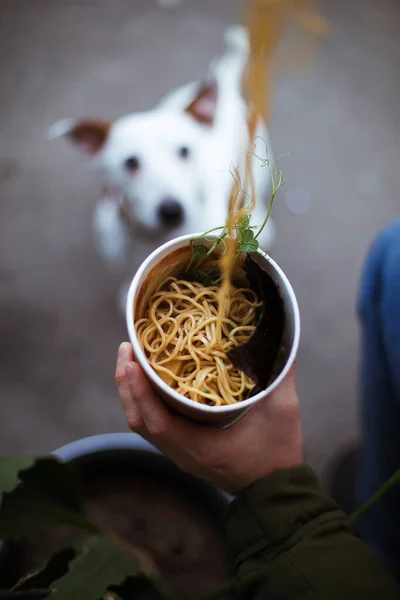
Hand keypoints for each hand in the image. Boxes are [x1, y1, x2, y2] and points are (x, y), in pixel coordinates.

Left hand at [115, 342, 302, 493]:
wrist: (275, 493)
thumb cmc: (278, 455)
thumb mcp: (283, 412)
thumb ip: (281, 375)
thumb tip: (282, 340)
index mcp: (201, 447)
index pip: (157, 421)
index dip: (140, 391)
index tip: (132, 361)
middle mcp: (183, 453)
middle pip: (139, 420)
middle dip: (127, 384)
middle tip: (126, 350)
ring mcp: (181, 454)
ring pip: (142, 424)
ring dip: (132, 393)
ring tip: (130, 360)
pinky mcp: (184, 451)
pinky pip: (153, 426)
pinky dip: (144, 403)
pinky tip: (148, 382)